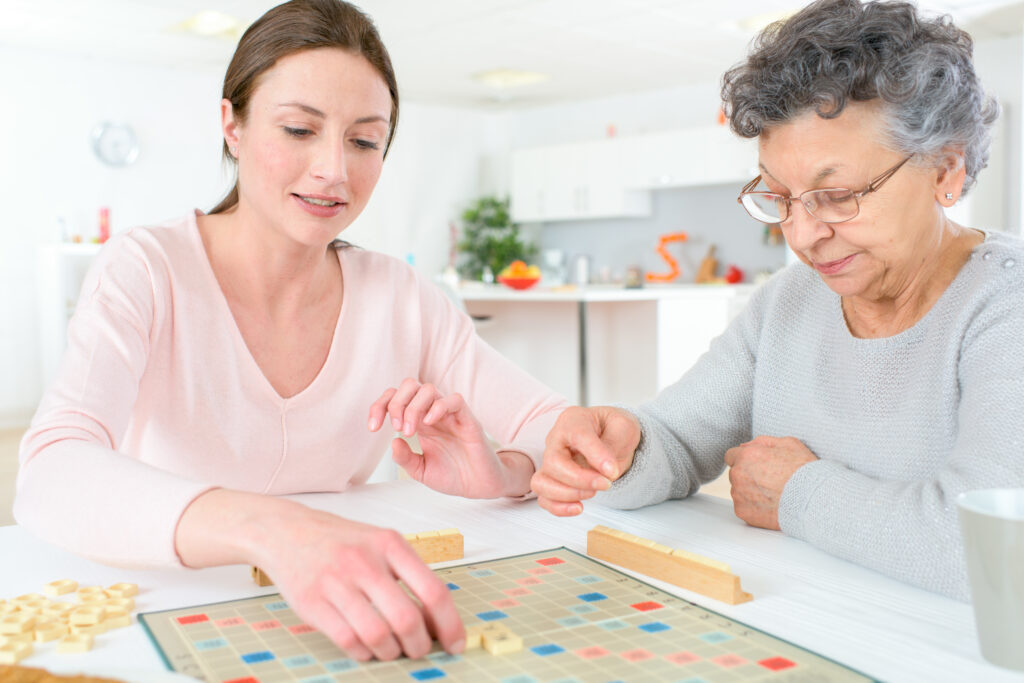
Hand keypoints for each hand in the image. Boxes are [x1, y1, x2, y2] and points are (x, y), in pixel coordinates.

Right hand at [176, 492, 463, 661]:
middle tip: (419, 649)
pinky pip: (349, 642)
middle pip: (407, 619)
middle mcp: (365, 562)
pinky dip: (364, 652)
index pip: (433, 590)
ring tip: (392, 648)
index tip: (455, 643)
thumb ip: (408, 574)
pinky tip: (366, 646)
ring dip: (391, 652)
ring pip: (379, 635)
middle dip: (419, 645)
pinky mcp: (312, 603)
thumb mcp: (381, 543)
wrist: (287, 531)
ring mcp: (336, 582)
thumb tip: (438, 619)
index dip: (450, 624)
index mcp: (390, 544)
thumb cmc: (341, 541)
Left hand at [368, 379, 531, 497]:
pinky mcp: (468, 420)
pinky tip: (430, 423)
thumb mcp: (421, 471)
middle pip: (410, 386)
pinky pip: (454, 400)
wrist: (480, 486)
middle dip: (396, 403)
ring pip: (429, 389)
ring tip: (410, 431)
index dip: (380, 406)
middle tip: (396, 427)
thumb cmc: (454, 476)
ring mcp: (450, 415)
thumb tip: (393, 443)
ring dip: (413, 407)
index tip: (373, 428)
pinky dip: (438, 407)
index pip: (396, 399)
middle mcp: (432, 414)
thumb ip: (406, 459)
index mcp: (419, 423)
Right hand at [531, 406, 640, 515]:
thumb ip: (615, 444)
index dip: (594, 455)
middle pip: (553, 462)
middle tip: (605, 484)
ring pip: (541, 483)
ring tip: (592, 493)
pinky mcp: (552, 481)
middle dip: (580, 479)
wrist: (612, 438)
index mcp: (573, 420)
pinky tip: (578, 507)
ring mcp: (551, 461)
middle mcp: (556, 440)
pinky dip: (559, 507)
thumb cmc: (614, 429)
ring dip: (567, 494)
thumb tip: (606, 470)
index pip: (577, 436)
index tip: (612, 471)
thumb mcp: (624, 427)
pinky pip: (544, 498)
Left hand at [724, 435, 817, 529]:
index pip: (731, 456)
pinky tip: (770, 505)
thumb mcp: (788, 444)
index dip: (745, 460)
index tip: (756, 466)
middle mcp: (738, 474)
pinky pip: (743, 507)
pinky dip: (753, 507)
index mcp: (747, 456)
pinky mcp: (743, 512)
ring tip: (773, 494)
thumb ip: (762, 442)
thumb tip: (744, 446)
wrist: (813, 500)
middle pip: (735, 474)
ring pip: (738, 491)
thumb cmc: (804, 471)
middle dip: (747, 476)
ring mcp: (739, 495)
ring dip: (749, 492)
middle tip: (769, 481)